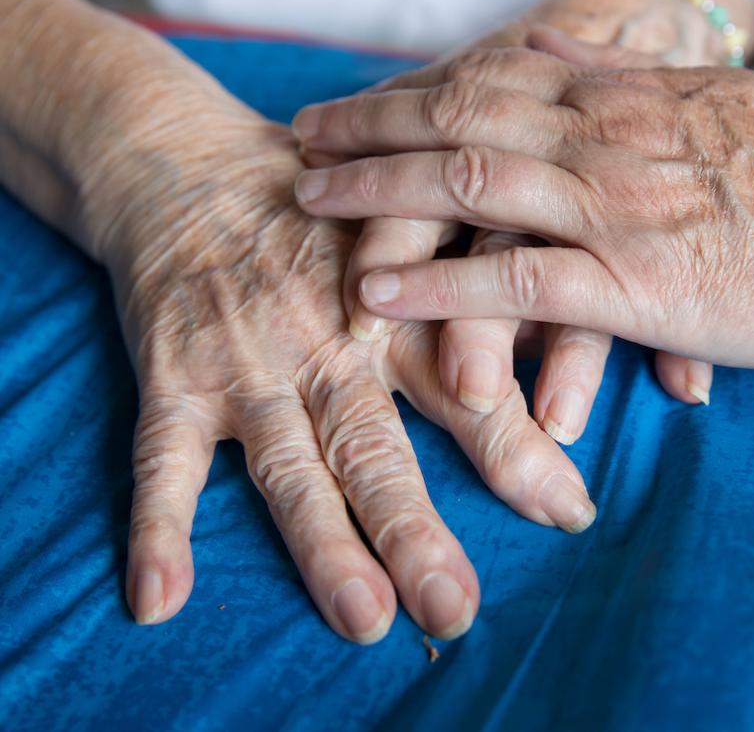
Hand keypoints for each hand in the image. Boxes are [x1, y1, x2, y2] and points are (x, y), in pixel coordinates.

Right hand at [96, 113, 595, 644]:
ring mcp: (250, 362)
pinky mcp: (175, 372)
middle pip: (377, 441)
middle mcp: (330, 344)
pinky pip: (160, 455)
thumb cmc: (325, 214)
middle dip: (417, 525)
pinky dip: (157, 526)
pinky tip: (158, 599)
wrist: (192, 166)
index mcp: (402, 311)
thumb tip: (556, 351)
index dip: (517, 444)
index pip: (468, 384)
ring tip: (362, 614)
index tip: (568, 512)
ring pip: (288, 460)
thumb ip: (472, 299)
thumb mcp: (407, 232)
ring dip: (322, 540)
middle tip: (455, 605)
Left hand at [293, 0, 753, 426]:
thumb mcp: (706, 94)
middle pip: (455, 115)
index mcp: (617, 96)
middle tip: (303, 141)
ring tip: (309, 201)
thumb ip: (621, 74)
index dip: (406, 89)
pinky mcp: (630, 285)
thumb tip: (552, 41)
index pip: (485, 76)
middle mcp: (598, 138)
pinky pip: (513, 282)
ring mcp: (608, 208)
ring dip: (377, 192)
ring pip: (466, 182)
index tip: (353, 106)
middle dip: (369, 126)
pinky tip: (376, 293)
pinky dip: (436, 286)